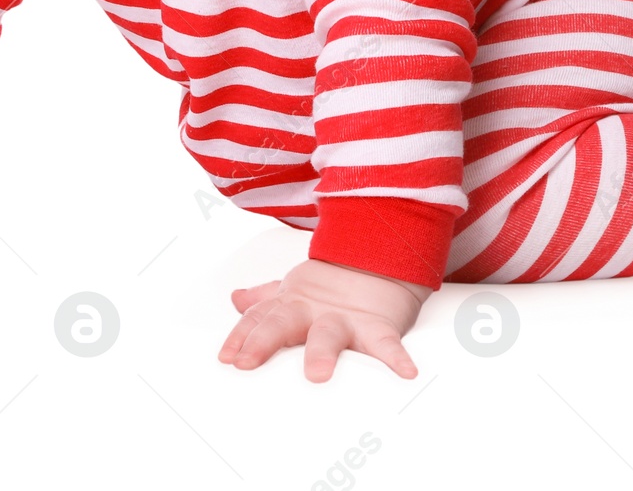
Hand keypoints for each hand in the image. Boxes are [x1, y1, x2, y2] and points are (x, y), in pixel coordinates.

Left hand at [217, 258, 430, 382]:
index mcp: (292, 304)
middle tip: (246, 362)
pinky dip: (397, 358)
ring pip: (328, 333)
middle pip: (283, 323)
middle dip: (263, 341)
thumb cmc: (334, 284)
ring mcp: (344, 317)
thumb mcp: (296, 290)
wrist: (381, 258)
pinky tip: (406, 372)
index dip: (240, 337)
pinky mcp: (378, 324)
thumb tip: (236, 300)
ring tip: (317, 374)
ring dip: (321, 351)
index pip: (260, 320)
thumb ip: (266, 299)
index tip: (226, 358)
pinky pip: (388, 344)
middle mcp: (313, 310)